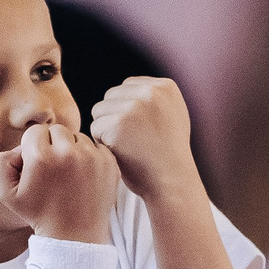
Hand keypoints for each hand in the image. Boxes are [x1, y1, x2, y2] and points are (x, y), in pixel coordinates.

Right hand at [0, 121, 118, 242]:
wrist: (74, 236)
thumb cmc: (39, 214)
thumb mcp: (6, 194)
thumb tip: (15, 148)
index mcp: (41, 156)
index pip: (35, 131)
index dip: (32, 147)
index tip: (36, 165)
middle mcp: (67, 152)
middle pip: (57, 130)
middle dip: (52, 144)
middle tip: (52, 169)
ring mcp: (92, 157)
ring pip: (77, 137)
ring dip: (71, 149)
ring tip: (68, 174)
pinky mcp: (109, 163)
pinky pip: (96, 146)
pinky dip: (90, 156)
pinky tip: (83, 175)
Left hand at [90, 77, 198, 203]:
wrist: (172, 182)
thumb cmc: (169, 154)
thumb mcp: (173, 116)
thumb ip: (154, 98)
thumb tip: (128, 87)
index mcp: (165, 87)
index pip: (126, 87)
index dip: (127, 111)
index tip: (142, 131)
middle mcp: (150, 92)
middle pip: (111, 96)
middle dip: (115, 117)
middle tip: (133, 141)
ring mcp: (134, 107)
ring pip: (100, 111)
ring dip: (106, 129)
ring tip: (128, 146)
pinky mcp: (117, 124)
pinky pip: (95, 129)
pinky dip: (103, 144)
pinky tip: (121, 154)